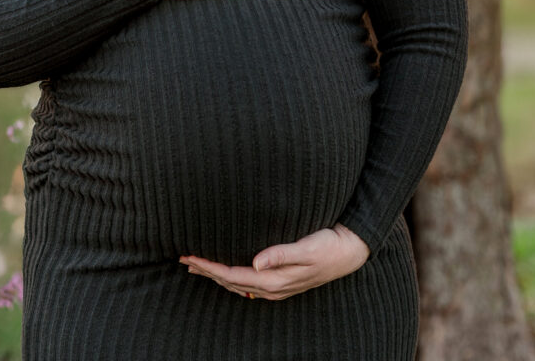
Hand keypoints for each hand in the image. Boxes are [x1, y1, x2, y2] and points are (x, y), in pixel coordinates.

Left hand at [179, 224, 369, 300]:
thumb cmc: (328, 246)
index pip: (232, 275)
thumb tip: (255, 263)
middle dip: (207, 271)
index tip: (190, 256)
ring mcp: (277, 288)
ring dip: (216, 275)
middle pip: (230, 282)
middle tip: (184, 259)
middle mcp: (272, 288)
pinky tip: (227, 273)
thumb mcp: (306, 247)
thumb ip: (281, 254)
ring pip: (238, 285)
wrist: (350, 253)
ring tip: (198, 266)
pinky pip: (248, 284)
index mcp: (274, 280)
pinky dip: (232, 278)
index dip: (210, 267)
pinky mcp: (282, 282)